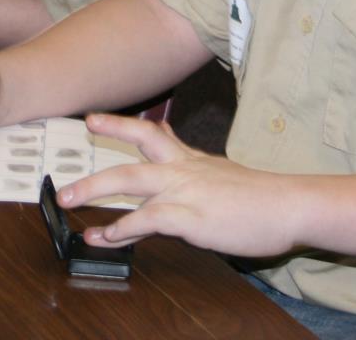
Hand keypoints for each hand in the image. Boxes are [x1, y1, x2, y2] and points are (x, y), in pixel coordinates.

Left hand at [54, 113, 300, 257]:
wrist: (289, 205)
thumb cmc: (260, 196)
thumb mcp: (221, 170)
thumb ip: (193, 160)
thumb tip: (170, 139)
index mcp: (190, 159)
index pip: (149, 133)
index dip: (118, 125)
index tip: (91, 120)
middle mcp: (183, 169)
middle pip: (132, 152)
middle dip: (94, 166)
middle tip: (66, 178)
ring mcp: (186, 190)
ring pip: (130, 180)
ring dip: (94, 190)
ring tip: (69, 202)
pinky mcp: (192, 216)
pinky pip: (148, 218)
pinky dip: (123, 228)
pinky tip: (107, 236)